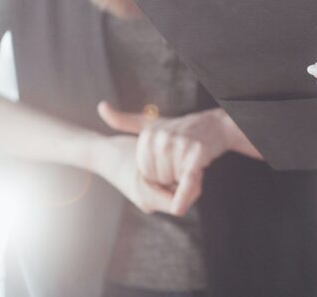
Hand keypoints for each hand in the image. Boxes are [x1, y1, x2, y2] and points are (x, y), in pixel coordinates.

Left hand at [98, 103, 238, 214]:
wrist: (216, 125)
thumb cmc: (182, 128)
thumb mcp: (151, 123)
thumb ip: (125, 120)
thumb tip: (101, 107)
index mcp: (148, 135)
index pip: (145, 173)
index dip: (158, 173)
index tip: (168, 161)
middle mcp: (162, 139)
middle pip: (158, 178)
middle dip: (170, 177)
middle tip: (182, 162)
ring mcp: (178, 147)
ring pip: (173, 181)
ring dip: (183, 180)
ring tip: (191, 163)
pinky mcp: (195, 157)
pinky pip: (186, 181)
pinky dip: (183, 197)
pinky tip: (177, 209)